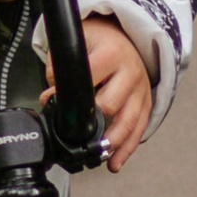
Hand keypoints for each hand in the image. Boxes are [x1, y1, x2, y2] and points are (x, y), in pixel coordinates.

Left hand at [43, 17, 152, 171]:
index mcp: (112, 53)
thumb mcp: (78, 42)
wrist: (124, 34)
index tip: (54, 104)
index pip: (91, 78)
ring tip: (100, 156)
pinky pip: (139, 129)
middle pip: (111, 104)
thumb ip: (60, 68)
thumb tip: (51, 98)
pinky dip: (127, 148)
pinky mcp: (146, 102)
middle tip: (76, 134)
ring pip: (129, 122)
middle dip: (92, 122)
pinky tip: (115, 161)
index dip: (71, 94)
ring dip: (114, 143)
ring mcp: (140, 89)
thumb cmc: (100, 40)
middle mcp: (130, 72)